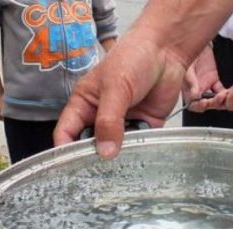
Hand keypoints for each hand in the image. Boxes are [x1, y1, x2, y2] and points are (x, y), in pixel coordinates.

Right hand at [54, 32, 184, 158]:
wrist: (167, 50)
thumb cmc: (133, 58)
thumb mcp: (115, 87)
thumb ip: (109, 120)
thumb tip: (104, 152)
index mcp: (83, 104)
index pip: (66, 133)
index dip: (65, 151)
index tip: (70, 169)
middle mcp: (99, 117)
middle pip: (90, 146)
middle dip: (94, 159)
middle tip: (98, 175)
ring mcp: (122, 123)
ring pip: (115, 150)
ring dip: (119, 158)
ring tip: (121, 170)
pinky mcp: (144, 127)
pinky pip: (138, 146)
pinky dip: (139, 153)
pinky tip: (140, 158)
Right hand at [183, 45, 225, 111]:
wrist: (198, 43)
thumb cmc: (188, 54)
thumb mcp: (187, 68)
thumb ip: (191, 82)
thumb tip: (194, 96)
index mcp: (188, 89)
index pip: (192, 104)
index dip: (199, 106)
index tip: (205, 103)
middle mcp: (197, 90)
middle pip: (205, 103)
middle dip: (213, 103)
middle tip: (219, 98)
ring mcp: (206, 86)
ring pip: (214, 98)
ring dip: (220, 99)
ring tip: (225, 94)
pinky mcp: (214, 81)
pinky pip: (221, 90)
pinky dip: (226, 93)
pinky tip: (228, 91)